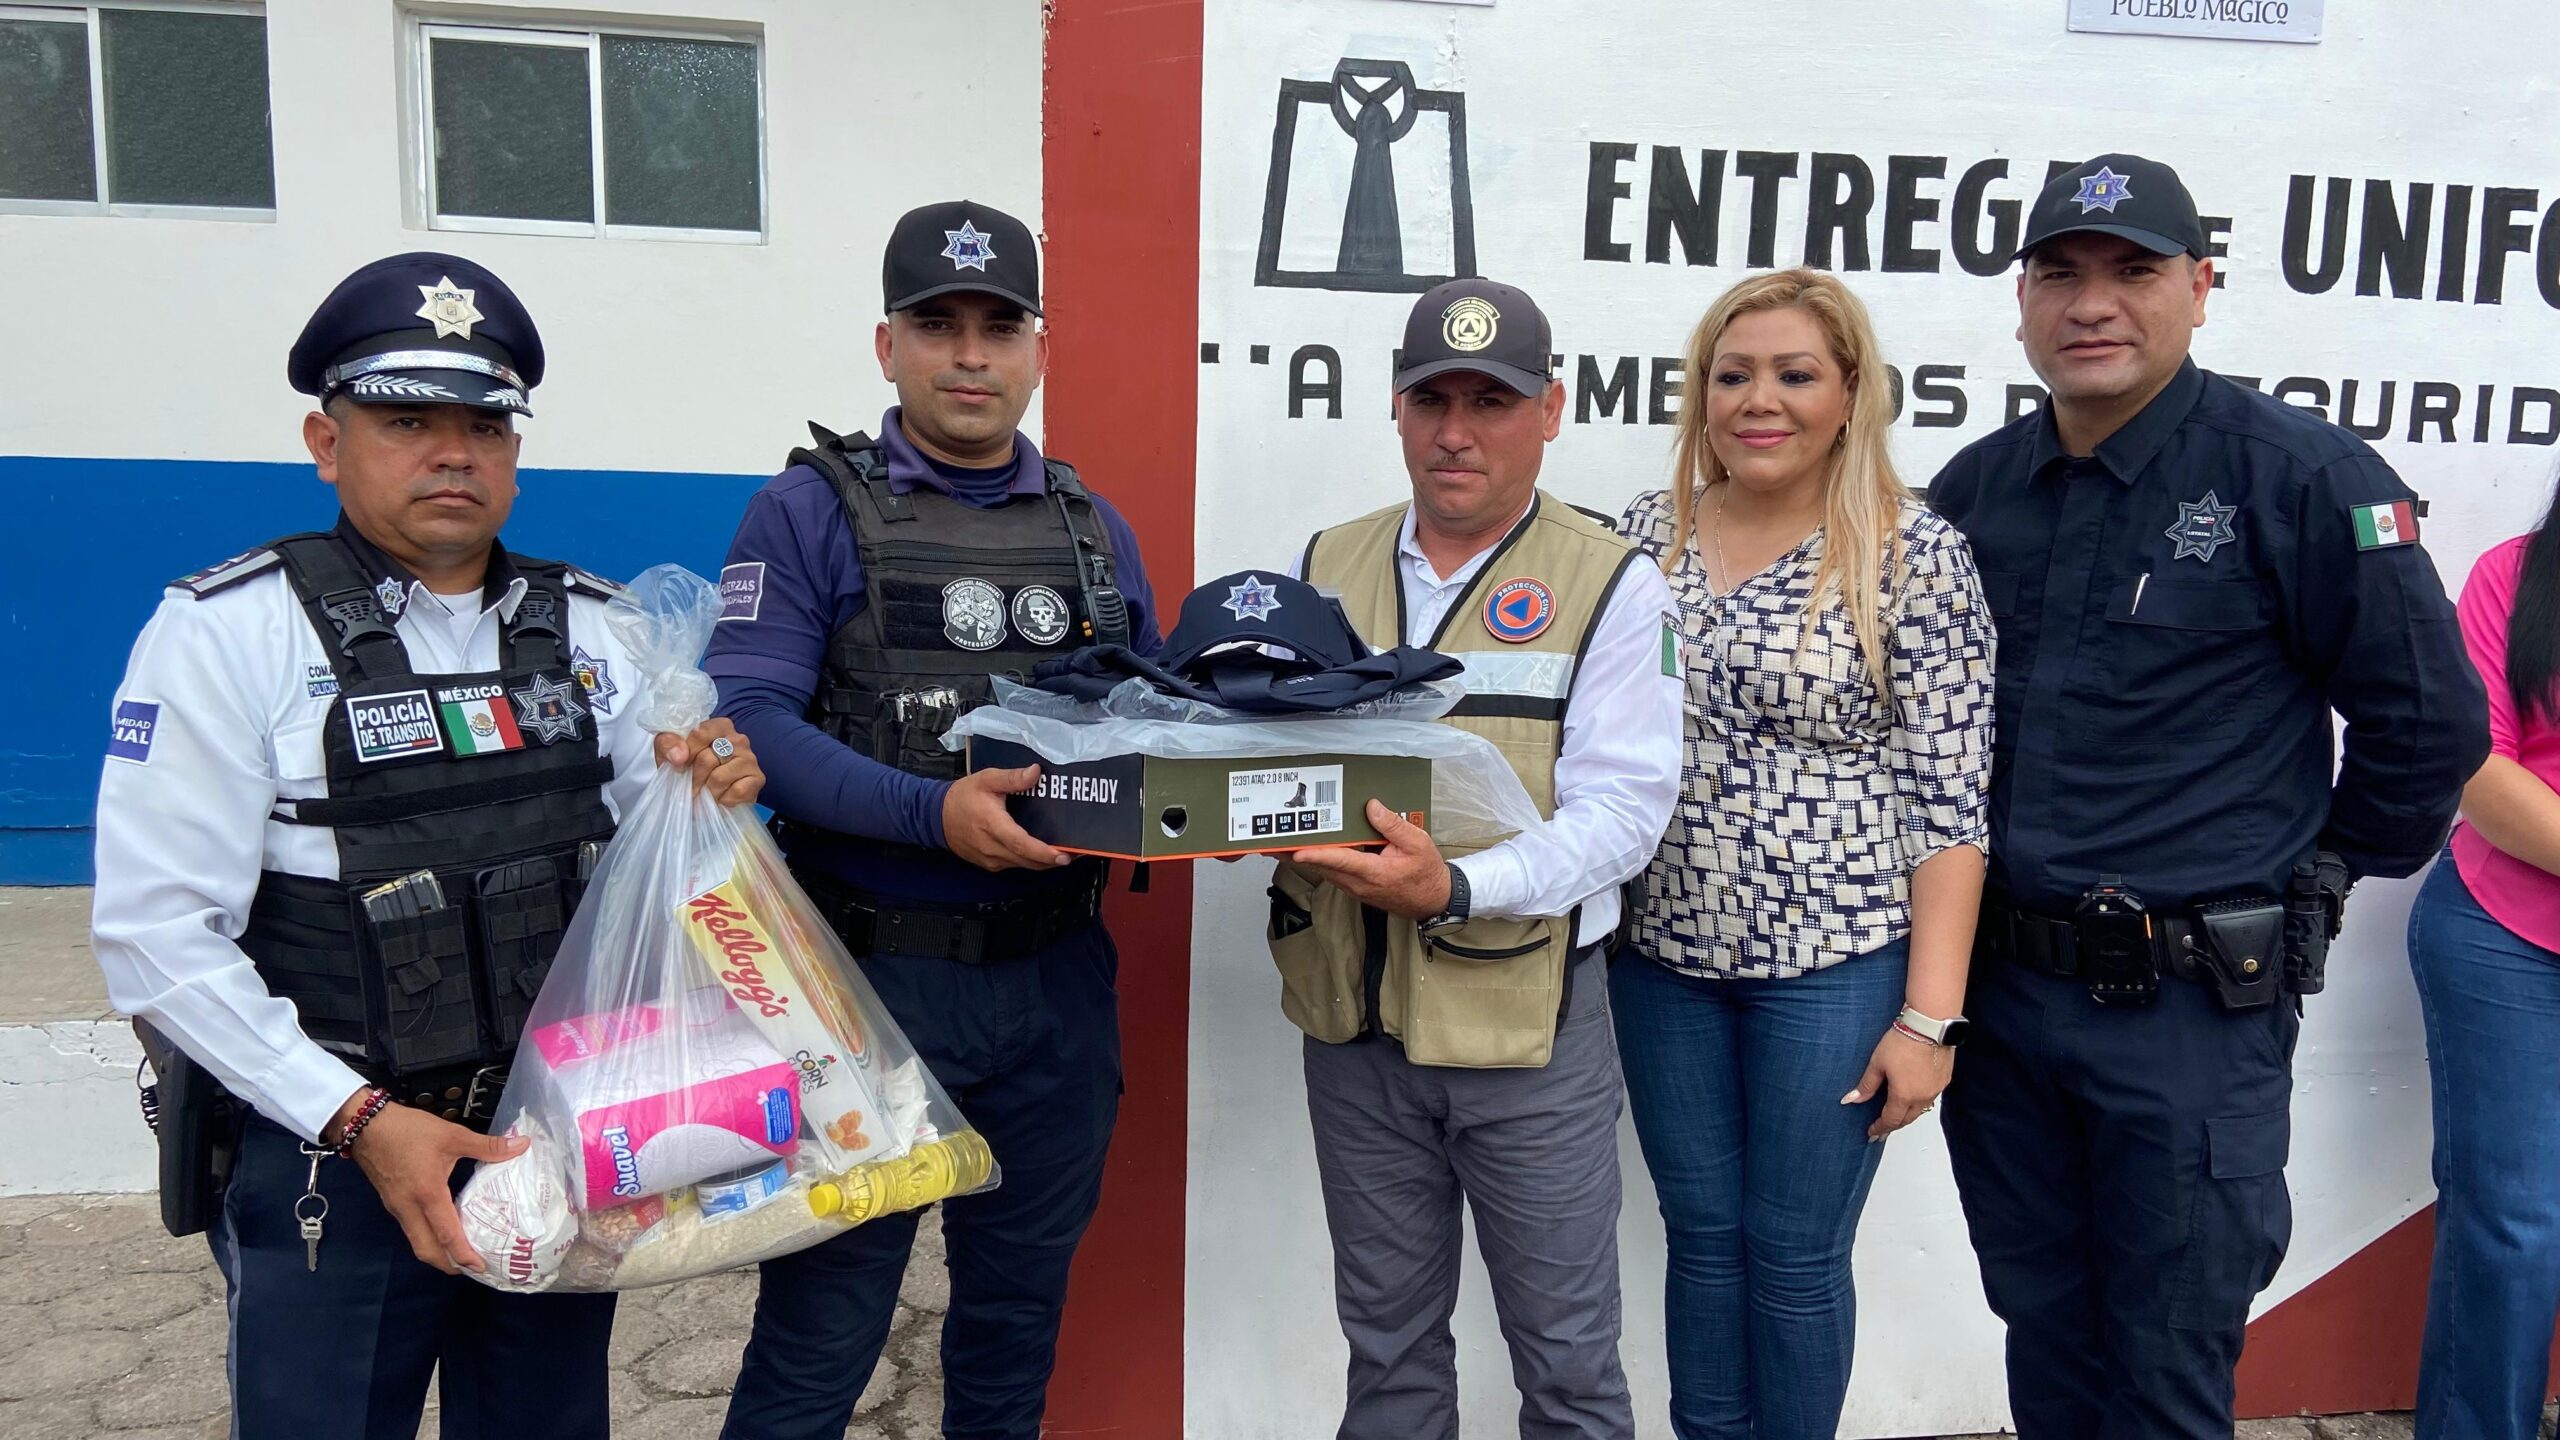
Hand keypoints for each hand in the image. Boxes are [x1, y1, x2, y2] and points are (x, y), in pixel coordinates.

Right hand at [338, 1098, 527, 1273]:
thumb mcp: (452, 1135)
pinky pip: (410, 1229)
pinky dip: (427, 1238)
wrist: (365, 1125)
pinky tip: (442, 1229)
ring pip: (416, 1241)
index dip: (463, 1255)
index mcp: (427, 1194)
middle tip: (471, 1268)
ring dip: (437, 1253)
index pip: (446, 1234)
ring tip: (460, 1254)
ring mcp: (397, 1207)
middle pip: (426, 1249)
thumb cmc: (408, 1130)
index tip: (480, 1267)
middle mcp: (409, 1208)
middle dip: (448, 1264)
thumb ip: (487, 1146)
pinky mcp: (391, 1202)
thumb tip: (521, 1146)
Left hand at [655, 720, 764, 807]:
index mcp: (719, 726)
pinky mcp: (758, 779)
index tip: (679, 766)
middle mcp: (738, 739)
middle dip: (694, 778)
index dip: (685, 755)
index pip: (700, 734)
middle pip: (707, 759)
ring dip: (708, 792)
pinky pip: (737, 791)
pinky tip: (722, 798)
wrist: (700, 792)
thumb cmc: (685, 767)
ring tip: (706, 793)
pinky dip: (724, 800)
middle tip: (691, 786)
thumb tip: (680, 756)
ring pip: (719, 778)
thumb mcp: (667, 750)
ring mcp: (750, 759)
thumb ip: (667, 745)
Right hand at [942, 764, 1068, 871]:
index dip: (1044, 852)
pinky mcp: (990, 864)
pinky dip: (1031, 861)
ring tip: (1065, 854)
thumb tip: (1036, 772)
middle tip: (1076, 854)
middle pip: (1027, 860)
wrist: (935, 817)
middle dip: (1052, 860)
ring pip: (1023, 866)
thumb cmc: (962, 797)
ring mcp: (991, 860)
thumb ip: (1012, 777)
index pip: (1021, 844)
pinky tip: (1043, 853)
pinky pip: (1015, 865)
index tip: (1064, 855)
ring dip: (1044, 863)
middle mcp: (992, 848)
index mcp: (992, 825)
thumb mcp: (986, 779)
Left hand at [1286, 800, 1449, 918]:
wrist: (1433, 901)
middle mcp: (1358, 884)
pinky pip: (1332, 872)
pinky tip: (1310, 847)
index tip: (1296, 850)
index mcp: (1374, 873)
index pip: (1339, 861)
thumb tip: (1371, 807)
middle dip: (1297, 853)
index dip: (1316, 855)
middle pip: (1322, 866)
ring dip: (1304, 857)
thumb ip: (1392, 826)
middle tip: (1273, 840)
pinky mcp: (1354, 887)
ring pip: (1324, 870)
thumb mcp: (1417, 843)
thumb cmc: (1426, 873)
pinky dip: (1318, 860)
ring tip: (1283, 840)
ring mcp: (1354, 888)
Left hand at [1843, 1024, 1955, 1141]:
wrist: (1930, 1026)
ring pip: (1920, 1110)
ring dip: (1907, 1115)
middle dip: (1893, 1125)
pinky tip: (1913, 1097)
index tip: (1872, 1132)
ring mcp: (1935, 1089)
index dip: (1879, 1128)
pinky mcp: (1944, 1080)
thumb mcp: (1878, 1063)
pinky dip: (1919, 1102)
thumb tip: (1852, 1099)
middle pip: (1906, 1119)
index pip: (1890, 1120)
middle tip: (1882, 1129)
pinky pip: (1930, 1098)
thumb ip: (1867, 1084)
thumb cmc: (1905, 1040)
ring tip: (1896, 1115)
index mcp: (1904, 1096)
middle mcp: (1922, 1097)